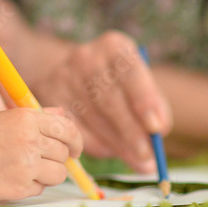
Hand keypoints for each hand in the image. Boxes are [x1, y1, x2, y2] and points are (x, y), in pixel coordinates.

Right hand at [0, 107, 82, 202]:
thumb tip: (63, 116)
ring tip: (23, 168)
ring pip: (56, 173)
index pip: (67, 129)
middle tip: (45, 160)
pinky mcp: (17, 189)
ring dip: (46, 173)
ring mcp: (24, 166)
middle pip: (64, 152)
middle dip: (59, 157)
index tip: (73, 148)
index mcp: (24, 117)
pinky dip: (30, 186)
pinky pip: (38, 189)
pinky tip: (8, 178)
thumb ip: (33, 117)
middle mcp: (28, 140)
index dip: (75, 140)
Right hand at [35, 31, 171, 172]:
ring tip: (138, 161)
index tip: (157, 128)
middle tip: (148, 159)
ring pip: (93, 117)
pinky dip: (94, 145)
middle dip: (131, 132)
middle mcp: (86, 56)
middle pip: (110, 99)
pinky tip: (110, 151)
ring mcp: (64, 75)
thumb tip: (158, 132)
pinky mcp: (49, 96)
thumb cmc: (118, 84)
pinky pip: (73, 128)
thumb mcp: (139, 84)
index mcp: (114, 46)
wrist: (75, 75)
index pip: (130, 71)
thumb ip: (154, 106)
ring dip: (117, 144)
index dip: (144, 100)